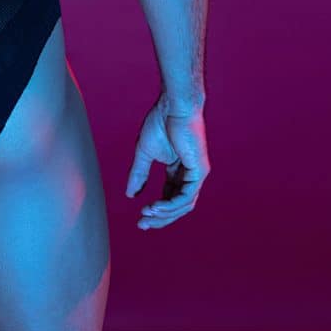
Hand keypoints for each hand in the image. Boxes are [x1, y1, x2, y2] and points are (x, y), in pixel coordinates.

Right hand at [125, 95, 209, 230]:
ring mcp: (196, 174)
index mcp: (177, 170)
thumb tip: (130, 195)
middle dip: (160, 218)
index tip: (140, 218)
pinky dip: (171, 204)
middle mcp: (189, 175)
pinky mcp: (199, 171)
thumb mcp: (144, 153)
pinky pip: (187, 196)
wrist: (172, 106)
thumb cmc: (160, 123)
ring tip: (146, 215)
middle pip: (177, 205)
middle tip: (142, 225)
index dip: (155, 210)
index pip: (169, 197)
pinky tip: (156, 206)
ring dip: (164, 214)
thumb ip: (139, 174)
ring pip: (183, 205)